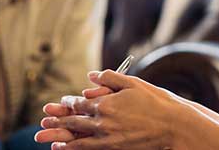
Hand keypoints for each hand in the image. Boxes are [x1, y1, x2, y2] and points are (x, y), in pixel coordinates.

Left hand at [35, 70, 193, 149]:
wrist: (173, 125)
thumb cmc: (155, 101)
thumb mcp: (133, 83)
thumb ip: (109, 78)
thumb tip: (90, 75)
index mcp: (107, 103)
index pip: (80, 102)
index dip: (68, 102)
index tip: (62, 102)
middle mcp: (103, 120)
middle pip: (74, 120)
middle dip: (58, 119)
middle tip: (45, 119)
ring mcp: (107, 136)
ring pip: (77, 136)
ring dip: (61, 136)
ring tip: (47, 138)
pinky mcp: (113, 147)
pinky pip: (87, 149)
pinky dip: (73, 148)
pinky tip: (64, 148)